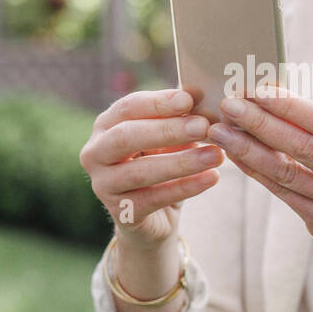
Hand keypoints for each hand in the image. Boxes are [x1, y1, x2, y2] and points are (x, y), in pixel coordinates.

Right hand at [79, 88, 224, 251]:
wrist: (154, 216)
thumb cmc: (160, 164)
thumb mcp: (167, 138)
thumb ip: (177, 118)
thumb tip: (199, 95)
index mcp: (105, 126)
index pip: (128, 108)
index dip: (158, 103)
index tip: (189, 99)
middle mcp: (95, 153)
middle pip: (127, 137)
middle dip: (167, 130)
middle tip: (204, 126)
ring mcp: (103, 185)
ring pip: (141, 171)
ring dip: (183, 162)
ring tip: (217, 155)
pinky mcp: (121, 212)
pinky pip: (155, 198)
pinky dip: (186, 187)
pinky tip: (212, 178)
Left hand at [206, 83, 312, 258]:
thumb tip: (271, 92)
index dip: (290, 105)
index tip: (256, 88)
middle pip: (304, 146)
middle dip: (261, 123)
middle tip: (230, 104)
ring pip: (287, 172)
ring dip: (248, 148)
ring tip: (220, 130)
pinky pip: (282, 192)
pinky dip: (255, 170)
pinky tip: (235, 153)